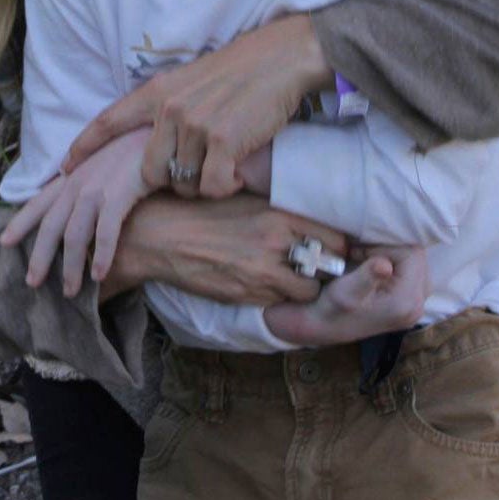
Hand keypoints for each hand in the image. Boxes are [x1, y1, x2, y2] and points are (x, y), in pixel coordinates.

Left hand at [0, 128, 149, 296]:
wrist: (158, 129)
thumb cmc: (133, 150)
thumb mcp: (102, 164)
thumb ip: (88, 183)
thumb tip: (81, 210)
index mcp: (72, 175)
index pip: (39, 201)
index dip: (20, 222)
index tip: (3, 241)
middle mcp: (78, 182)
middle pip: (51, 225)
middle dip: (39, 256)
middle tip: (31, 282)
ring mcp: (97, 188)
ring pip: (75, 235)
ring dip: (71, 266)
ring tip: (70, 291)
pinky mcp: (119, 194)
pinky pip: (105, 232)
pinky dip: (101, 255)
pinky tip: (99, 275)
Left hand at [64, 13, 328, 198]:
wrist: (279, 58)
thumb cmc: (239, 71)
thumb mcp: (191, 81)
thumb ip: (167, 107)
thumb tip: (152, 140)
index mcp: (157, 92)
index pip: (108, 122)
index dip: (83, 147)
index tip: (64, 168)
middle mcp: (169, 109)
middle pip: (147, 172)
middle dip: (169, 182)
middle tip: (195, 171)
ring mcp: (195, 125)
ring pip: (183, 183)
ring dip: (203, 183)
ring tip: (224, 163)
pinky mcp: (223, 141)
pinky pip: (211, 186)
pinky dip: (226, 186)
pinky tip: (238, 171)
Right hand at [100, 193, 348, 305]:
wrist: (162, 235)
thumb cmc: (203, 211)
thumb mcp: (246, 198)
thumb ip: (280, 208)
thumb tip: (310, 219)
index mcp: (279, 213)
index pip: (333, 236)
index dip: (335, 245)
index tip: (329, 247)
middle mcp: (277, 242)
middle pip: (328, 264)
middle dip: (325, 268)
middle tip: (317, 266)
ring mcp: (263, 272)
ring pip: (308, 290)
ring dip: (303, 286)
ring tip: (290, 278)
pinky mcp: (248, 295)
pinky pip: (280, 301)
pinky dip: (278, 297)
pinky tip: (265, 286)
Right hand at [264, 246, 429, 347]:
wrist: (322, 327)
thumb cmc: (330, 309)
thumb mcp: (344, 292)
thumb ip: (367, 277)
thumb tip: (385, 265)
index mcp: (407, 302)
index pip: (412, 254)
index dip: (386, 245)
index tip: (360, 252)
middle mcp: (418, 305)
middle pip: (416, 257)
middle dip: (389, 248)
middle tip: (361, 254)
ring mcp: (415, 303)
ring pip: (413, 261)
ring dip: (390, 253)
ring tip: (365, 259)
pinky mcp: (408, 301)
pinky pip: (410, 270)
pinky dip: (392, 261)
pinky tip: (372, 267)